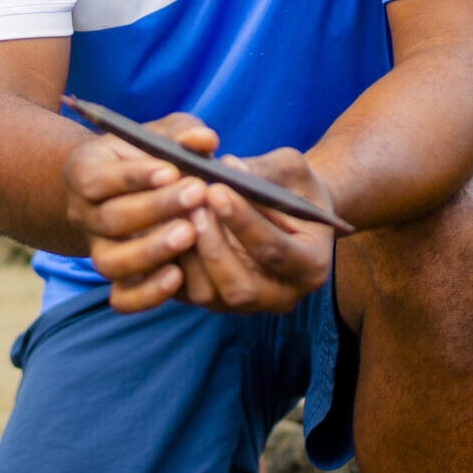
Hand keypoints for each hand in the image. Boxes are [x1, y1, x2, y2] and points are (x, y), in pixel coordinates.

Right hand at [64, 113, 218, 312]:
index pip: (97, 178)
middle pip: (109, 219)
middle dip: (155, 208)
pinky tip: (179, 276)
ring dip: (150, 251)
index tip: (172, 170)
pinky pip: (123, 298)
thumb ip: (181, 133)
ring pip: (110, 262)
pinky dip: (147, 293)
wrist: (126, 191)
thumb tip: (204, 140)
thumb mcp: (160, 135)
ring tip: (190, 234)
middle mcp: (84, 215)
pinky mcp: (119, 279)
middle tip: (196, 194)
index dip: (133, 176)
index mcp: (85, 173)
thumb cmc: (147, 156)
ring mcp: (99, 250)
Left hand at [169, 148, 336, 315]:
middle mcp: (280, 296)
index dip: (243, 222)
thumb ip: (264, 171)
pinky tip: (161, 224)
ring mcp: (244, 305)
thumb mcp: (291, 170)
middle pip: (241, 288)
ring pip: (208, 295)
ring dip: (187, 252)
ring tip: (175, 208)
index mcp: (311, 266)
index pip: (275, 252)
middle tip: (191, 202)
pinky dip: (169, 261)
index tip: (216, 189)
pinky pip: (183, 292)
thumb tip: (227, 167)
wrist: (286, 212)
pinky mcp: (212, 301)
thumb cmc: (293, 187)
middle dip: (212, 245)